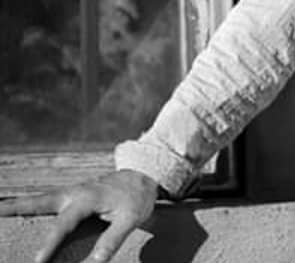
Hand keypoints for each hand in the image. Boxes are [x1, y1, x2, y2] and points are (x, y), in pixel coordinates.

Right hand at [0, 169, 158, 262]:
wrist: (144, 174)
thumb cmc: (137, 196)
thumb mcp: (131, 219)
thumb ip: (112, 240)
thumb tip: (95, 262)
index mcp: (87, 198)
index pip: (63, 225)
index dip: (50, 244)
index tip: (37, 262)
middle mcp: (75, 193)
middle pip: (40, 202)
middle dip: (15, 207)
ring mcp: (72, 192)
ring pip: (41, 199)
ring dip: (19, 205)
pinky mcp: (74, 195)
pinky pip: (49, 201)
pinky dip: (33, 205)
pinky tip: (22, 213)